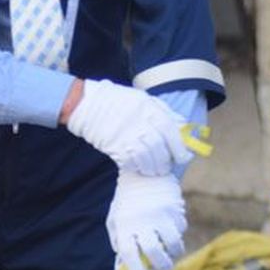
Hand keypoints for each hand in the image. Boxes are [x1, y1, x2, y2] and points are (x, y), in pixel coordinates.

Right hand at [65, 80, 190, 175]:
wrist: (86, 104)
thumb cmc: (117, 100)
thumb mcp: (143, 99)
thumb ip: (163, 112)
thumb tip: (182, 126)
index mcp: (148, 109)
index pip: (171, 132)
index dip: (180, 148)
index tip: (183, 157)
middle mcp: (139, 123)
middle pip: (160, 149)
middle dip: (166, 162)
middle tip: (167, 166)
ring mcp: (126, 136)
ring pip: (147, 159)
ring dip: (153, 168)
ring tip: (154, 170)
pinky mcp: (113, 147)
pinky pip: (130, 163)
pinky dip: (138, 168)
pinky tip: (140, 167)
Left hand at [106, 171, 187, 269]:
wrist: (141, 168)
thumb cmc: (126, 198)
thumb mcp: (115, 217)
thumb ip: (119, 240)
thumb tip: (128, 266)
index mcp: (123, 224)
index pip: (128, 253)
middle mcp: (141, 220)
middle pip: (153, 251)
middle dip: (161, 266)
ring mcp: (159, 213)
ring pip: (173, 243)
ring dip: (174, 253)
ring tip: (171, 254)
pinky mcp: (173, 207)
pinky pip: (181, 229)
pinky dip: (179, 235)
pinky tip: (173, 231)